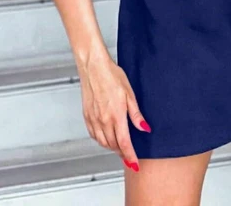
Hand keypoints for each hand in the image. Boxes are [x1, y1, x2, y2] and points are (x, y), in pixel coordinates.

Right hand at [77, 49, 148, 172]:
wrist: (93, 67)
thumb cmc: (111, 75)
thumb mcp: (130, 93)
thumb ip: (136, 114)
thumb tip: (144, 128)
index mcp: (116, 115)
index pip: (124, 143)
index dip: (130, 156)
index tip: (135, 164)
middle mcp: (103, 120)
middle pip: (113, 145)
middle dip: (122, 153)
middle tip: (129, 155)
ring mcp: (93, 119)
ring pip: (103, 142)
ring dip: (112, 147)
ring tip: (119, 147)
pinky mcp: (86, 116)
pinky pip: (94, 135)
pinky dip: (101, 140)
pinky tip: (106, 137)